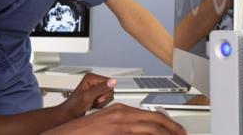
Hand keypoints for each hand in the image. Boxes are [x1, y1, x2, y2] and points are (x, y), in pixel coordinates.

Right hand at [44, 103, 186, 134]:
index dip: (168, 123)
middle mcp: (122, 115)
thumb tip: (137, 130)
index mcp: (120, 111)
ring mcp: (120, 125)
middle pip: (156, 121)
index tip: (176, 130)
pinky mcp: (116, 133)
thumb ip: (123, 125)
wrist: (66, 133)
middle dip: (173, 130)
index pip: (151, 115)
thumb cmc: (85, 132)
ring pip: (152, 129)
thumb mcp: (107, 125)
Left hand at [57, 73, 116, 118]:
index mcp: (91, 77)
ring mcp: (96, 88)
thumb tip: (112, 81)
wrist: (69, 114)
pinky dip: (101, 105)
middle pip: (110, 90)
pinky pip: (107, 101)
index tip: (94, 97)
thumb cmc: (74, 105)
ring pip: (109, 96)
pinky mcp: (98, 95)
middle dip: (102, 99)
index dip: (104, 93)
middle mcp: (94, 81)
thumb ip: (100, 88)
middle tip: (92, 101)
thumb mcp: (88, 96)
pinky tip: (93, 105)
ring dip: (101, 103)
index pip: (109, 83)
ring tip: (92, 103)